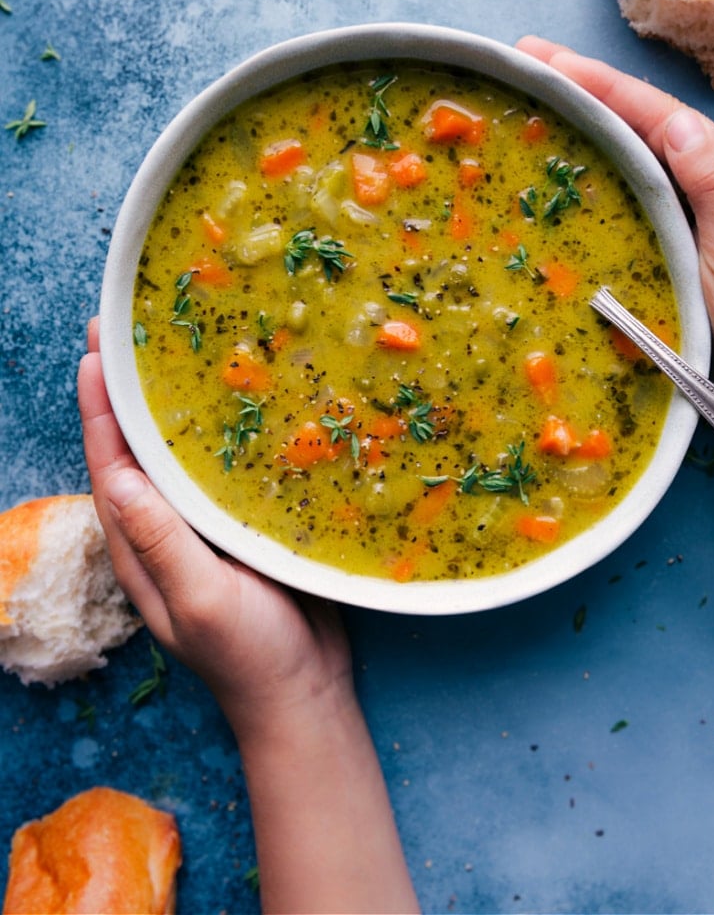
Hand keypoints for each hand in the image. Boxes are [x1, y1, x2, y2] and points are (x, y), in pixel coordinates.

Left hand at [77, 318, 352, 742]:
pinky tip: (238, 400)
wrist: (305, 694)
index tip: (96, 351)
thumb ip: (161, 542)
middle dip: (126, 391)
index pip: (109, 465)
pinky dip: (220, 432)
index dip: (100, 408)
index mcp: (140, 548)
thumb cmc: (251, 657)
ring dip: (168, 404)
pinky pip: (221, 469)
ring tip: (172, 350)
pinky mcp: (241, 526)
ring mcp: (202, 528)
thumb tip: (117, 476)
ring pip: (177, 454)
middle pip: (136, 449)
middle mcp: (164, 530)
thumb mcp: (201, 600)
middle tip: (125, 330)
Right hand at [515, 36, 713, 442]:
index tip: (544, 61)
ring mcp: (678, 207)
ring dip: (577, 118)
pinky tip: (551, 164)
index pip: (653, 111)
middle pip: (634, 117)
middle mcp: (700, 176)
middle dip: (579, 86)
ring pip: (622, 147)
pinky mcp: (659, 236)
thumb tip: (680, 122)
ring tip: (528, 97)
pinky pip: (616, 187)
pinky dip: (582, 165)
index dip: (598, 82)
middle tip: (523, 63)